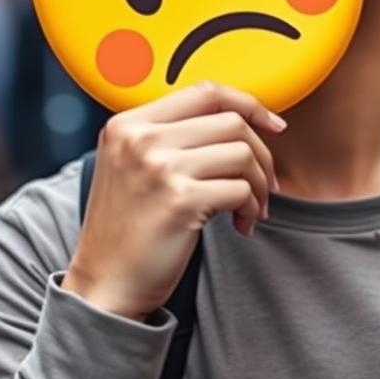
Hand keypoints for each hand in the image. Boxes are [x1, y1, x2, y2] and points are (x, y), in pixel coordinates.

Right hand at [62, 81, 285, 321]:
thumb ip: (170, 135)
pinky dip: (251, 208)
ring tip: (251, 208)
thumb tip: (240, 117)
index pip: (204, 92)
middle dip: (261, 153)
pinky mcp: (180, 201)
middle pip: (231, 122)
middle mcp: (141, 138)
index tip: (274, 125)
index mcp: (128, 123)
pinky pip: (240, 190)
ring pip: (242, 154)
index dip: (248, 104)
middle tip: (264, 184)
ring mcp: (159, 168)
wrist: (105, 285)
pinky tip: (241, 225)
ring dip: (258, 184)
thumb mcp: (132, 165)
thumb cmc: (129, 228)